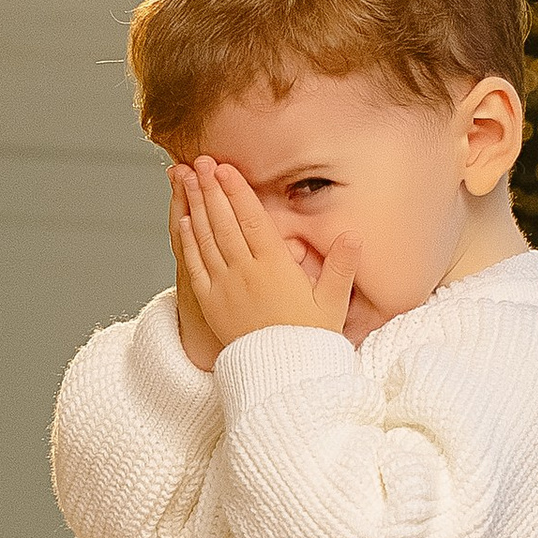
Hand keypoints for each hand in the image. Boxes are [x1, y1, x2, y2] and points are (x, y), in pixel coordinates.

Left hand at [170, 159, 355, 352]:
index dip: (237, 191)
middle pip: (223, 222)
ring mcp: (224, 287)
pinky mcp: (209, 303)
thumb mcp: (333, 302)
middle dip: (210, 188)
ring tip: (187, 179)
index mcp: (275, 268)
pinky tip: (183, 220)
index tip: (225, 168)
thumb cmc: (309, 339)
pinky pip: (194, 265)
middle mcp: (245, 273)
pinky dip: (188, 241)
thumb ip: (342, 266)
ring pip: (205, 238)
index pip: (251, 220)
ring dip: (195, 206)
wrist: (280, 375)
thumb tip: (354, 235)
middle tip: (199, 162)